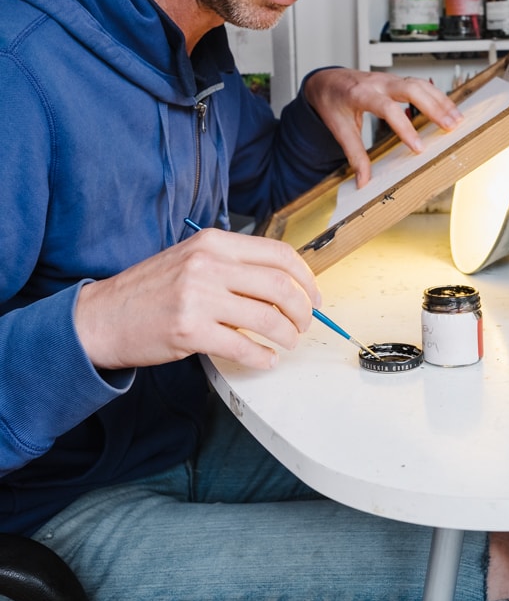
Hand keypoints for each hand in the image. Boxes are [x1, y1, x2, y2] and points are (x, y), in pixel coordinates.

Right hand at [74, 229, 321, 371]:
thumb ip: (234, 265)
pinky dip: (263, 357)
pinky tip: (265, 359)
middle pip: (280, 286)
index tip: (314, 297)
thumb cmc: (151, 290)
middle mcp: (208, 264)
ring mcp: (198, 297)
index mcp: (214, 242)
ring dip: (287, 335)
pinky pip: (243, 347)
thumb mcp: (193, 259)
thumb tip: (285, 285)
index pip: (279, 254)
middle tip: (305, 325)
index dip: (306, 278)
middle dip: (303, 311)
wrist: (103, 316)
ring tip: (287, 343)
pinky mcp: (189, 331)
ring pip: (267, 318)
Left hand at [304, 68, 462, 187]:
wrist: (326, 81)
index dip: (404, 128)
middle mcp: (378, 83)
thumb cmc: (332, 102)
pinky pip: (420, 85)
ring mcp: (389, 79)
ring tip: (457, 119)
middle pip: (411, 89)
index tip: (418, 148)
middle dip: (434, 107)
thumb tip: (363, 181)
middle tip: (451, 126)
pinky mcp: (396, 81)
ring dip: (440, 100)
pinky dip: (436, 96)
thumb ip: (353, 154)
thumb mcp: (338, 129)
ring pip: (420, 84)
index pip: (387, 108)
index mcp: (361, 94)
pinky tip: (449, 109)